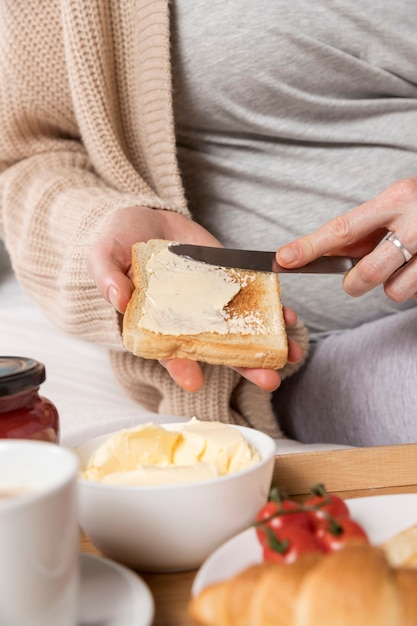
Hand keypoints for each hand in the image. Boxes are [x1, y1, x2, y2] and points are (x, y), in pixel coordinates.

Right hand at [88, 205, 302, 392]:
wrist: (144, 216)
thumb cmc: (116, 241)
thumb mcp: (103, 255)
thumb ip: (107, 277)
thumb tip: (118, 300)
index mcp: (155, 322)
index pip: (168, 350)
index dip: (181, 366)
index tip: (195, 382)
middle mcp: (186, 318)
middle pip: (216, 348)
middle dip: (244, 365)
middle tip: (270, 381)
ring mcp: (209, 300)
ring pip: (240, 328)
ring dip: (267, 342)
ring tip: (292, 353)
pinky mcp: (226, 278)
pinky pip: (250, 296)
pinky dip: (270, 308)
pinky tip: (288, 316)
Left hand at [276, 176, 416, 301]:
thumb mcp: (397, 203)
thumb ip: (366, 229)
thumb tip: (324, 256)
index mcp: (398, 198)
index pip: (343, 228)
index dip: (310, 246)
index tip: (283, 258)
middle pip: (365, 272)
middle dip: (353, 283)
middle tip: (356, 278)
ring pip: (394, 291)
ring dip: (391, 286)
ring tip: (405, 266)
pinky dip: (414, 286)